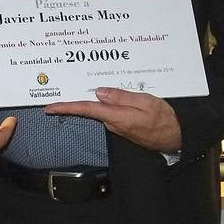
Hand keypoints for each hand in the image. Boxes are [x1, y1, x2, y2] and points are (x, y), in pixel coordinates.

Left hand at [43, 87, 180, 152]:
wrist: (174, 139)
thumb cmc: (163, 120)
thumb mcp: (147, 103)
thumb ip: (122, 97)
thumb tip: (99, 92)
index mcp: (116, 116)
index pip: (86, 110)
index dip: (66, 108)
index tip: (49, 107)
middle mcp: (112, 122)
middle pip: (89, 108)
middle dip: (73, 100)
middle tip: (58, 87)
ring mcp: (116, 125)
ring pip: (98, 109)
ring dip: (88, 99)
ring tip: (78, 84)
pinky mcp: (121, 124)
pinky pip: (107, 111)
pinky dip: (102, 102)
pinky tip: (101, 94)